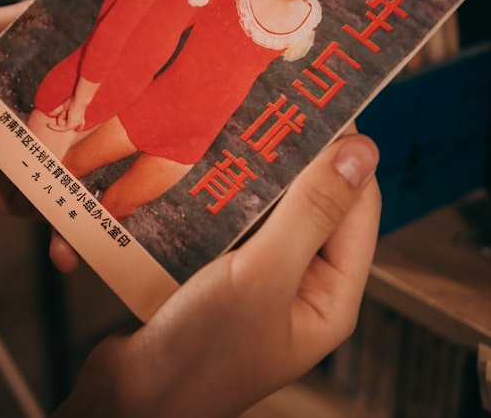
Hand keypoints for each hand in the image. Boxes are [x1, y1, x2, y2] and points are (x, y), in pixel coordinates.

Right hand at [55, 127, 380, 416]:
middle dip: (288, 159)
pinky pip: (222, 226)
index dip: (343, 154)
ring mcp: (253, 282)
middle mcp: (298, 287)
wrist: (128, 401)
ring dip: (245, 176)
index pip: (356, 208)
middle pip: (308, 205)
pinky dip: (211, 199)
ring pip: (261, 211)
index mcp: (329, 295)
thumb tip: (361, 151)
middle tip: (265, 106)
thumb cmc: (202, 353)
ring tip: (227, 129)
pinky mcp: (211, 278)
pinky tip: (193, 172)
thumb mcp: (263, 277)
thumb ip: (310, 213)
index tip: (318, 103)